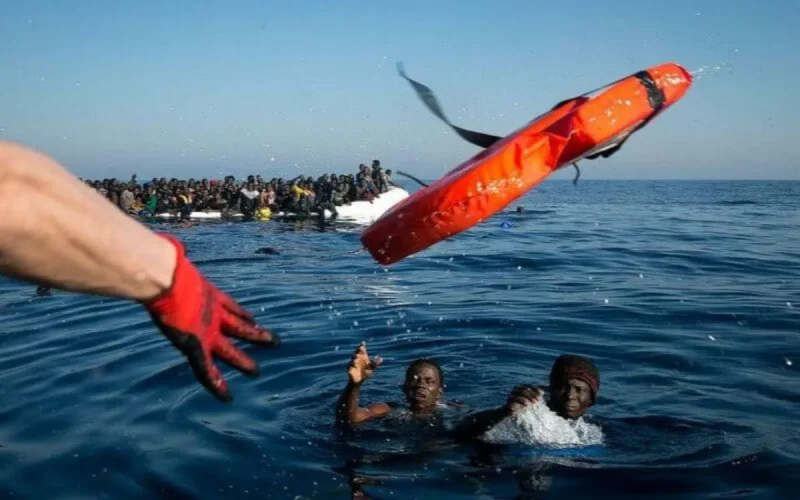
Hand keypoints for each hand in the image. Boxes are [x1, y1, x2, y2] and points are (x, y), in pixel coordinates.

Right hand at [144, 234, 279, 401]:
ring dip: (243, 361)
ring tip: (257, 373)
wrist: (163, 276)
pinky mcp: (197, 343)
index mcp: (208, 296)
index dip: (242, 312)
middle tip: (274, 342)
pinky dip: (215, 385)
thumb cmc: (162, 267)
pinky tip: (227, 397)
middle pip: (239, 328)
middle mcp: (212, 314)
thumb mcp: (169, 262)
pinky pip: (206, 370)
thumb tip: (161, 241)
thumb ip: (168, 255)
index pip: (230, 306)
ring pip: (230, 350)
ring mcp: (208, 329)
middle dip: (255, 335)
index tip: (252, 317)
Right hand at [347, 342, 381, 384]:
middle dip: (358, 350)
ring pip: (353, 359)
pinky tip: (355, 365)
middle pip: (357, 353)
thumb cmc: (365, 372)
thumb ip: (375, 363)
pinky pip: (349, 366)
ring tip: (358, 357)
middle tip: (361, 348)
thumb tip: (381, 358)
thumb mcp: (371, 368)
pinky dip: (352, 365)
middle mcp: (357, 358)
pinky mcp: (349, 369)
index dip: (362, 346)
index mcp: (362, 357)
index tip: (363, 342)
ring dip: (355, 358)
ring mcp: (352, 363)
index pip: (362, 350)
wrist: (359, 380)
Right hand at [504, 385, 541, 414]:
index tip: (542, 393)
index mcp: (520, 387)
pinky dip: (522, 401)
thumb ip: (535, 396)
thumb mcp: (529, 401)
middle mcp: (515, 389)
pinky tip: (527, 405)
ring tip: (534, 403)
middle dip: (533, 394)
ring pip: (521, 392)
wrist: (509, 412)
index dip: (536, 389)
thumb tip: (542, 392)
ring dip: (529, 397)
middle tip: (538, 401)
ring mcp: (512, 394)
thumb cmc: (521, 406)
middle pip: (526, 389)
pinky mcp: (509, 400)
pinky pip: (516, 398)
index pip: (529, 386)